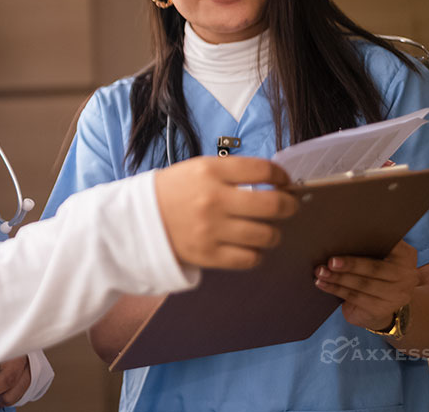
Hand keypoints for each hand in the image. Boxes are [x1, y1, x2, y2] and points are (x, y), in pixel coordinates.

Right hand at [155, 156, 296, 268]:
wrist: (139, 219)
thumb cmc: (174, 191)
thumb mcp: (198, 168)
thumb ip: (233, 172)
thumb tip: (275, 182)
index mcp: (210, 171)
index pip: (263, 169)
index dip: (282, 175)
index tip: (283, 180)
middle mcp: (213, 199)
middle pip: (273, 204)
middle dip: (289, 205)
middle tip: (288, 205)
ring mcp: (211, 229)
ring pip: (266, 235)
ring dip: (274, 233)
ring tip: (267, 229)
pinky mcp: (208, 255)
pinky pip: (250, 259)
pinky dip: (257, 254)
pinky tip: (251, 246)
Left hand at [315, 240, 419, 332]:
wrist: (380, 307)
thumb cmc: (372, 272)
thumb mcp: (376, 257)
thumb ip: (368, 245)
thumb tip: (340, 236)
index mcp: (406, 255)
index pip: (390, 245)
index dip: (371, 240)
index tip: (350, 235)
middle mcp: (407, 276)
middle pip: (375, 269)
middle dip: (351, 264)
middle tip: (330, 261)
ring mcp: (396, 295)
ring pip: (363, 284)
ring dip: (338, 278)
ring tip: (320, 271)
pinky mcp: (381, 310)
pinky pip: (355, 298)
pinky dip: (335, 289)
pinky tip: (321, 283)